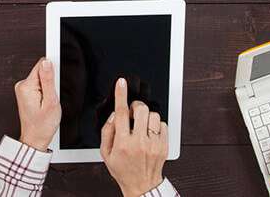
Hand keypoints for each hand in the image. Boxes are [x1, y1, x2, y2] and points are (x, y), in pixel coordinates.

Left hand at [14, 58, 60, 149]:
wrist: (35, 138)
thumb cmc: (42, 125)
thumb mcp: (51, 102)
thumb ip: (48, 80)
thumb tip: (47, 62)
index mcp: (26, 86)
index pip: (41, 64)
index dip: (52, 69)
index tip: (55, 78)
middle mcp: (22, 86)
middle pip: (41, 71)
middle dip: (51, 82)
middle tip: (52, 97)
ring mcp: (23, 89)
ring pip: (41, 78)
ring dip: (48, 88)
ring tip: (48, 102)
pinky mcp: (26, 93)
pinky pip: (38, 85)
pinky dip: (45, 92)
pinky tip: (45, 103)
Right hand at [99, 78, 167, 196]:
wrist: (142, 185)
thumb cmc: (123, 170)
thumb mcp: (106, 153)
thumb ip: (107, 131)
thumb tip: (114, 115)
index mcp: (122, 143)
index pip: (121, 113)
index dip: (120, 95)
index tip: (121, 83)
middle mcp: (139, 142)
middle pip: (141, 109)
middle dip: (136, 106)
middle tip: (132, 113)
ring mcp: (153, 144)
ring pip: (153, 115)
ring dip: (146, 117)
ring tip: (142, 127)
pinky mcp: (164, 146)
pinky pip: (163, 124)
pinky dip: (156, 126)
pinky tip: (150, 134)